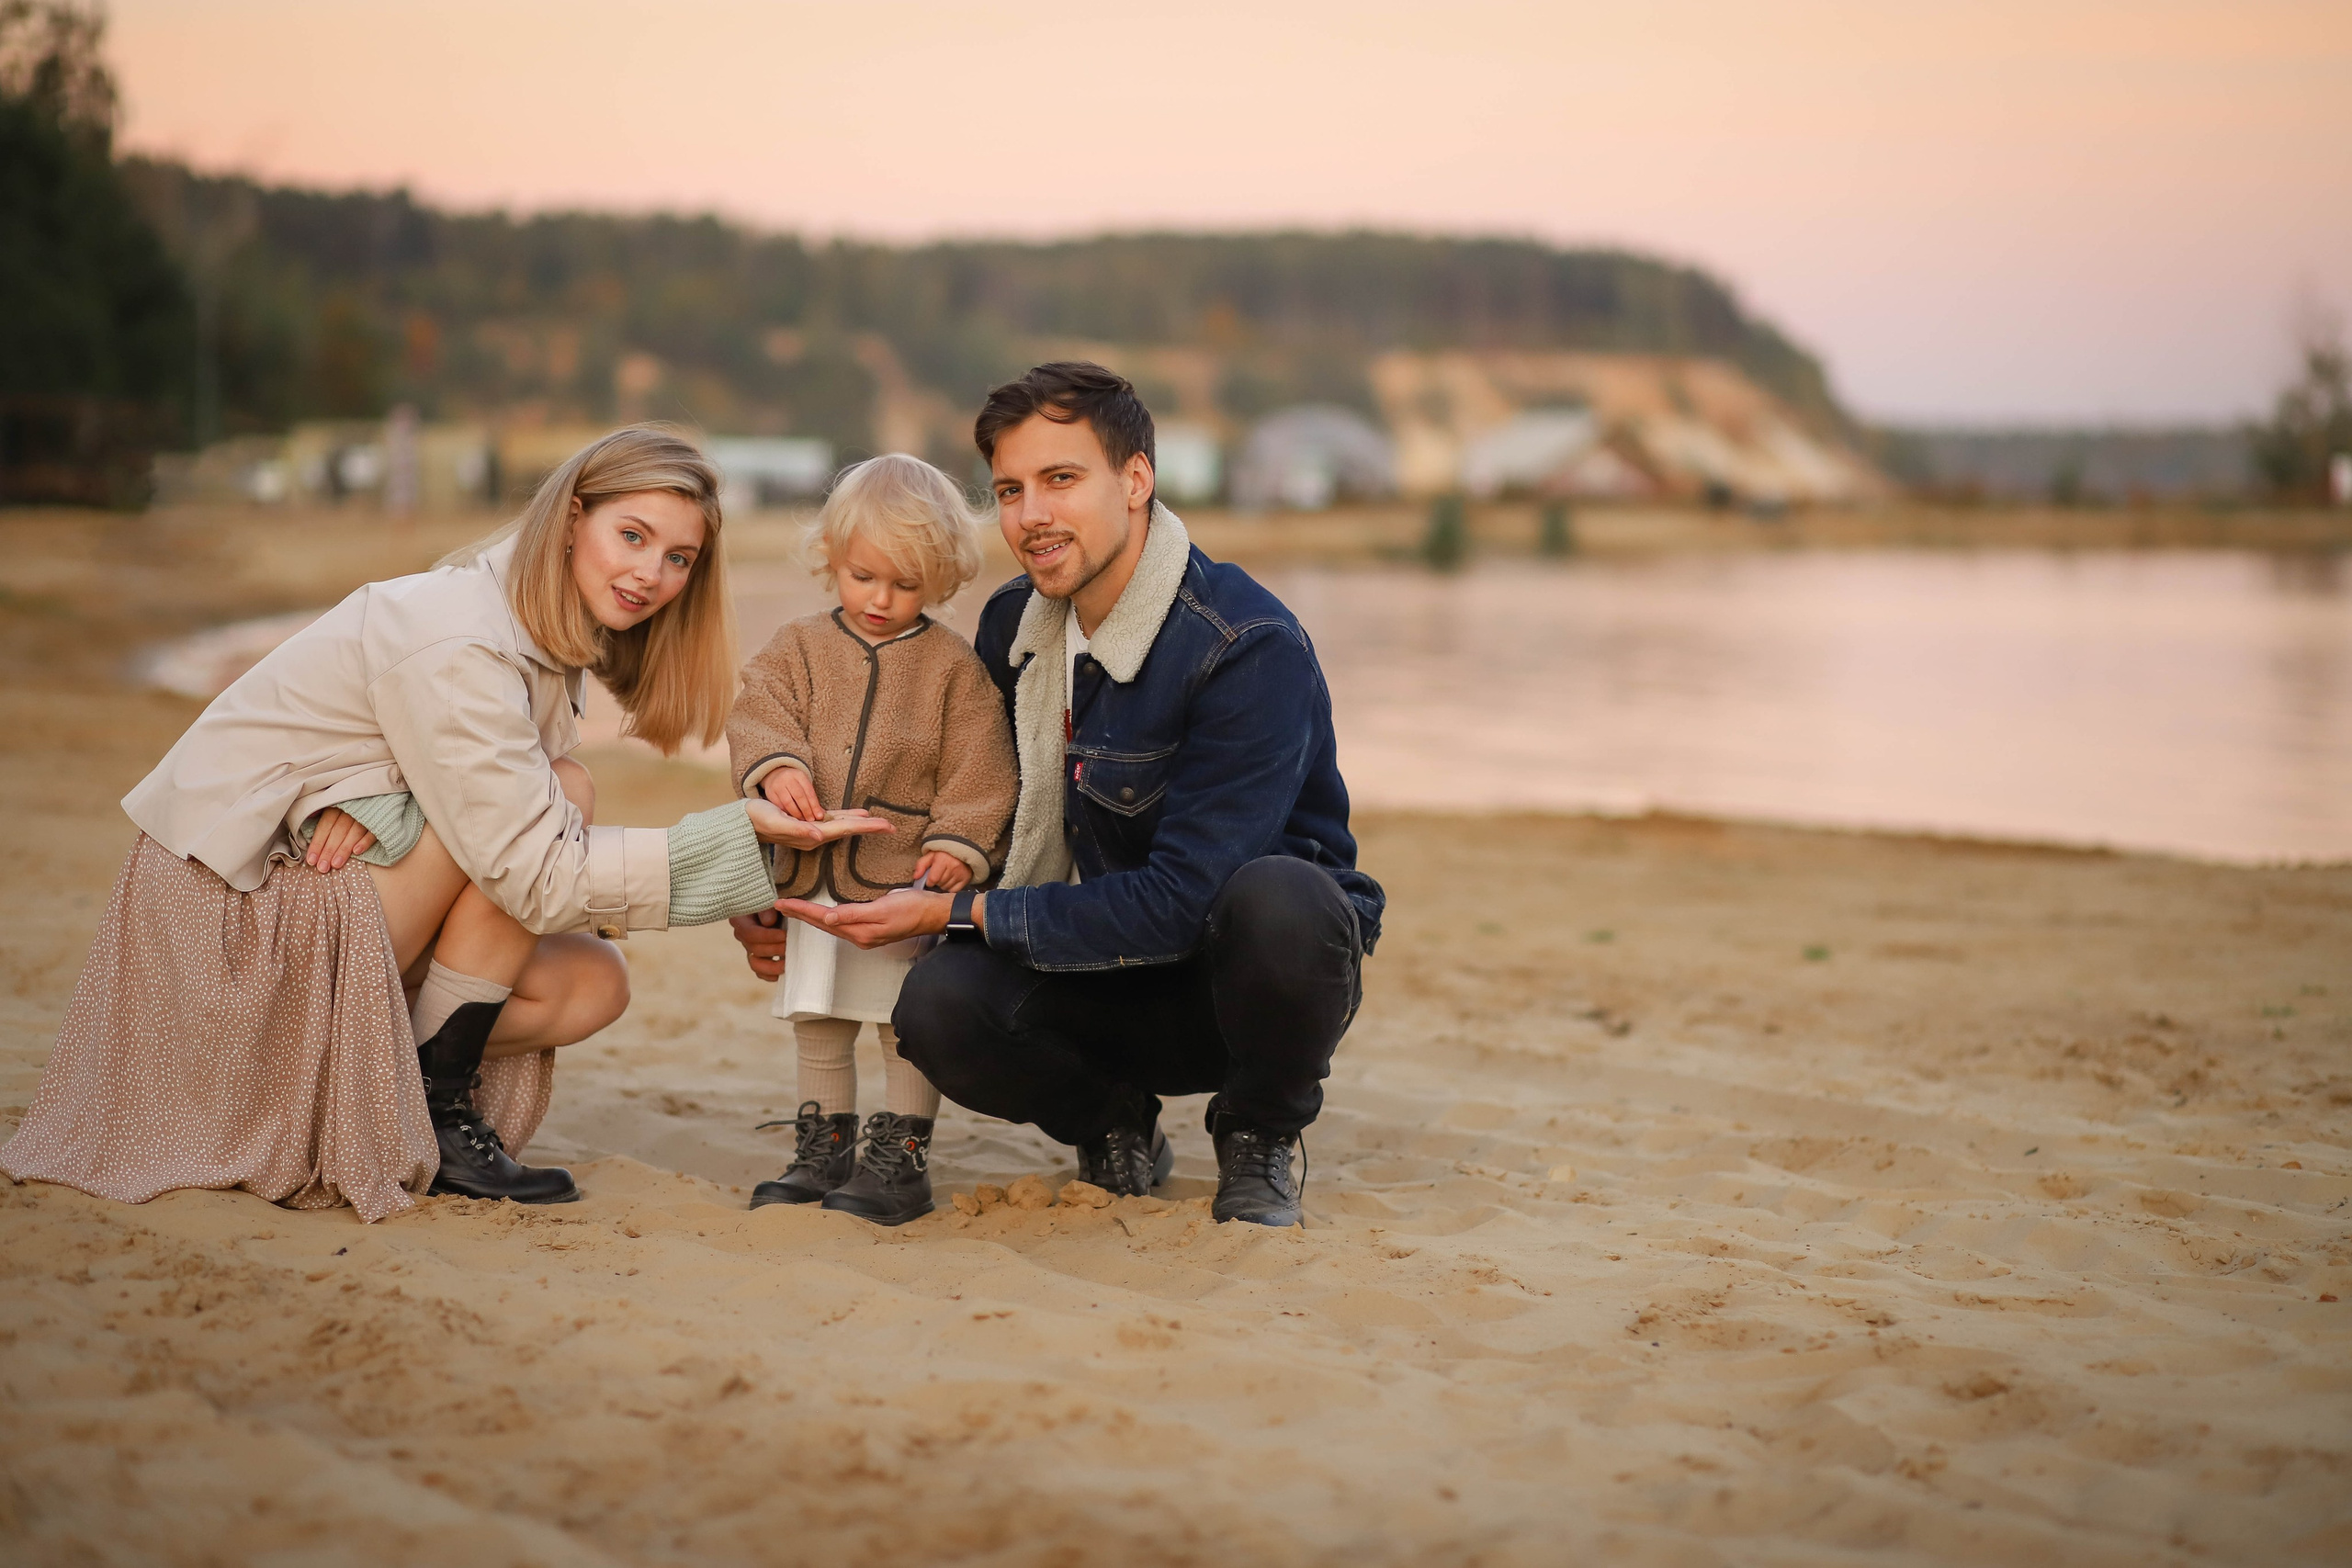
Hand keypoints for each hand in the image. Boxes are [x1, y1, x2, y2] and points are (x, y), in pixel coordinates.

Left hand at [304, 807, 377, 870]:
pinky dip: (365, 841)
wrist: (380, 795)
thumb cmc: (352, 805)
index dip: (317, 843)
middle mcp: (351, 809)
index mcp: (337, 805)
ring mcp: (367, 814)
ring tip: (336, 864)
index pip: (325, 826)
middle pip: (338, 831)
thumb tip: (310, 816)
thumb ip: (321, 811)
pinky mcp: (382, 819)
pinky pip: (373, 831)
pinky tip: (357, 852)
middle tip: (322, 868)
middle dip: (329, 850)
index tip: (311, 861)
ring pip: (354, 832)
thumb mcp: (334, 803)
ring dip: (344, 849)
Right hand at [729, 907, 789, 981]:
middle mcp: (742, 936)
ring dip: (772, 966)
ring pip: (755, 964)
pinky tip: (783, 972)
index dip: (768, 937)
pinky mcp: (758, 958)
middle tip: (791, 946)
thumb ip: (767, 908)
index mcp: (741, 921)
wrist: (776, 904)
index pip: (750, 934)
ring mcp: (749, 948)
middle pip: (755, 949)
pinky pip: (760, 972)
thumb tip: (768, 922)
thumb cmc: (772, 900)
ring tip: (788, 963)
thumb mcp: (768, 899)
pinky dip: (771, 974)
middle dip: (775, 949)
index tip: (785, 935)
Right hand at [746, 800, 892, 849]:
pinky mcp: (807, 824)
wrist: (742, 823)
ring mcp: (811, 830)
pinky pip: (832, 821)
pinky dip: (846, 817)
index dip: (867, 827)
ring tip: (880, 822)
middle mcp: (814, 835)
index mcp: (811, 836)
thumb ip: (796, 829)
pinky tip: (857, 815)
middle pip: (848, 829)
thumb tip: (817, 835)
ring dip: (861, 823)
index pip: (845, 830)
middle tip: (893, 827)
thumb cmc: (756, 820)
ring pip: (842, 825)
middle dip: (871, 828)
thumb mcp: (775, 822)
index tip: (886, 827)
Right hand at [758, 768, 822, 822]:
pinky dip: (787, 813)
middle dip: (807, 810)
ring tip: (803, 821)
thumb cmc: (794, 784)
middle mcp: (787, 778)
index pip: (809, 792)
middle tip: (811, 820)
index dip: (815, 805)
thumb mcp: (804, 785)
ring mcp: (777, 785)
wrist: (775, 775)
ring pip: (788, 802)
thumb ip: (812, 799)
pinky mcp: (770, 793)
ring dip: (797, 814)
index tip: (819, 816)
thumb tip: (821, 814)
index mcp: (799, 775)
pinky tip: (792, 819)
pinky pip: (779, 806)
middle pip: (799, 796)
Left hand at [775, 889, 951, 949]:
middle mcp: (859, 936)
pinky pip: (842, 923)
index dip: (801, 911)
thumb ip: (855, 914)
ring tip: (794, 909)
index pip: (823, 919)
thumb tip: (828, 917)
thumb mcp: (884, 909)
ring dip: (811, 917)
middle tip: (778, 905)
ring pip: (831, 925)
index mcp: (859, 932)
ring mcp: (865, 935)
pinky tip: (824, 912)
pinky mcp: (871, 929)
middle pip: (823, 924)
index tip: (781, 903)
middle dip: (800, 915)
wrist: (934, 914)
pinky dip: (828, 917)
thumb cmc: (912, 908)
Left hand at [911, 849, 970, 892]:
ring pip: (946, 888)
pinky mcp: (966, 878)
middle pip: (939, 884)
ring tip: (945, 875)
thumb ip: (921, 865)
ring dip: (943, 884)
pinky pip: (954, 890)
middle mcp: (953, 866)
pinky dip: (950, 887)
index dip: (929, 880)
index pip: (932, 879)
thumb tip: (915, 877)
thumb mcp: (930, 855)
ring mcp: (960, 873)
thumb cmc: (944, 854)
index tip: (930, 877)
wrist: (960, 851)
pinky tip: (951, 880)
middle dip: (937, 881)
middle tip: (939, 873)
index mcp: (943, 859)